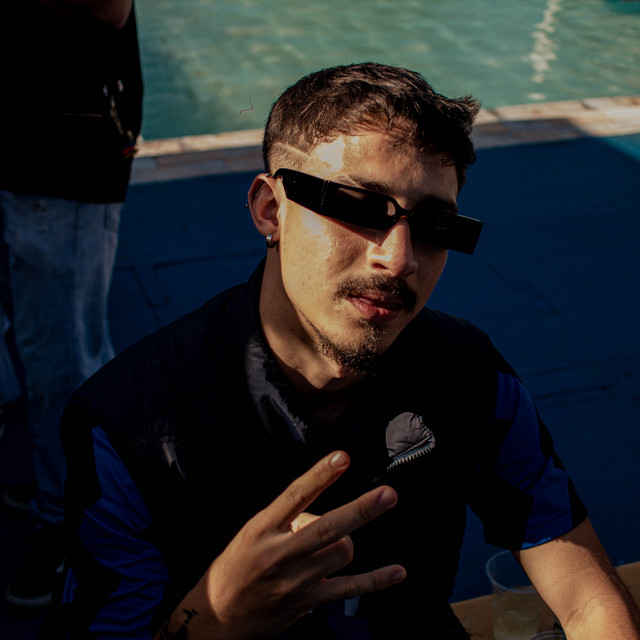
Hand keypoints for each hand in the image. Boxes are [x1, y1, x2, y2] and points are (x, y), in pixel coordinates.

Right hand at [164, 451, 404, 639]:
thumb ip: (288, 518)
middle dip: (361, 510)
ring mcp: (295, 582)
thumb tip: (325, 514)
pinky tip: (397, 571)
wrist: (218, 615)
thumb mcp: (253, 532)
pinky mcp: (307, 604)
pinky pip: (349, 589)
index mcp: (262, 528)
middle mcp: (279, 554)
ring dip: (347, 541)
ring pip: (342, 553)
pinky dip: (376, 581)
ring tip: (334, 542)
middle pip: (327, 528)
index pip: (295, 495)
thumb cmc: (237, 564)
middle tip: (388, 495)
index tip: (342, 457)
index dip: (320, 475)